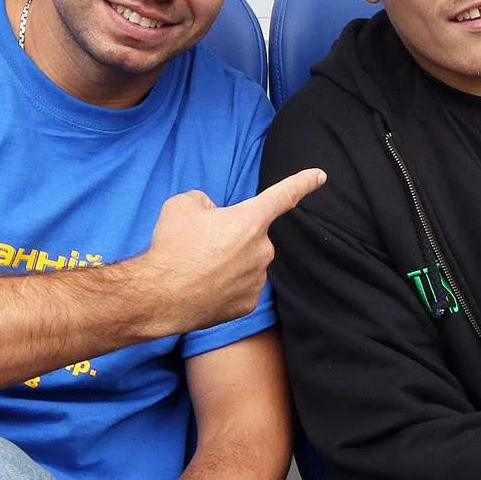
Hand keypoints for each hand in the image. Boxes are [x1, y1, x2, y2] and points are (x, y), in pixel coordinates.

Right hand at [135, 167, 325, 335]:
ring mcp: (257, 278)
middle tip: (202, 244)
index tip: (320, 176)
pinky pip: (242, 286)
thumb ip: (205, 201)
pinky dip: (226, 285)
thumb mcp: (182, 205)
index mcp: (250, 220)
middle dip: (233, 236)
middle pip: (252, 235)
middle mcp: (262, 249)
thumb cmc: (172, 247)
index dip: (303, 183)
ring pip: (248, 262)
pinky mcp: (248, 303)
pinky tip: (205, 286)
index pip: (284, 195)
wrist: (160, 296)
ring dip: (230, 261)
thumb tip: (212, 213)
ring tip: (199, 267)